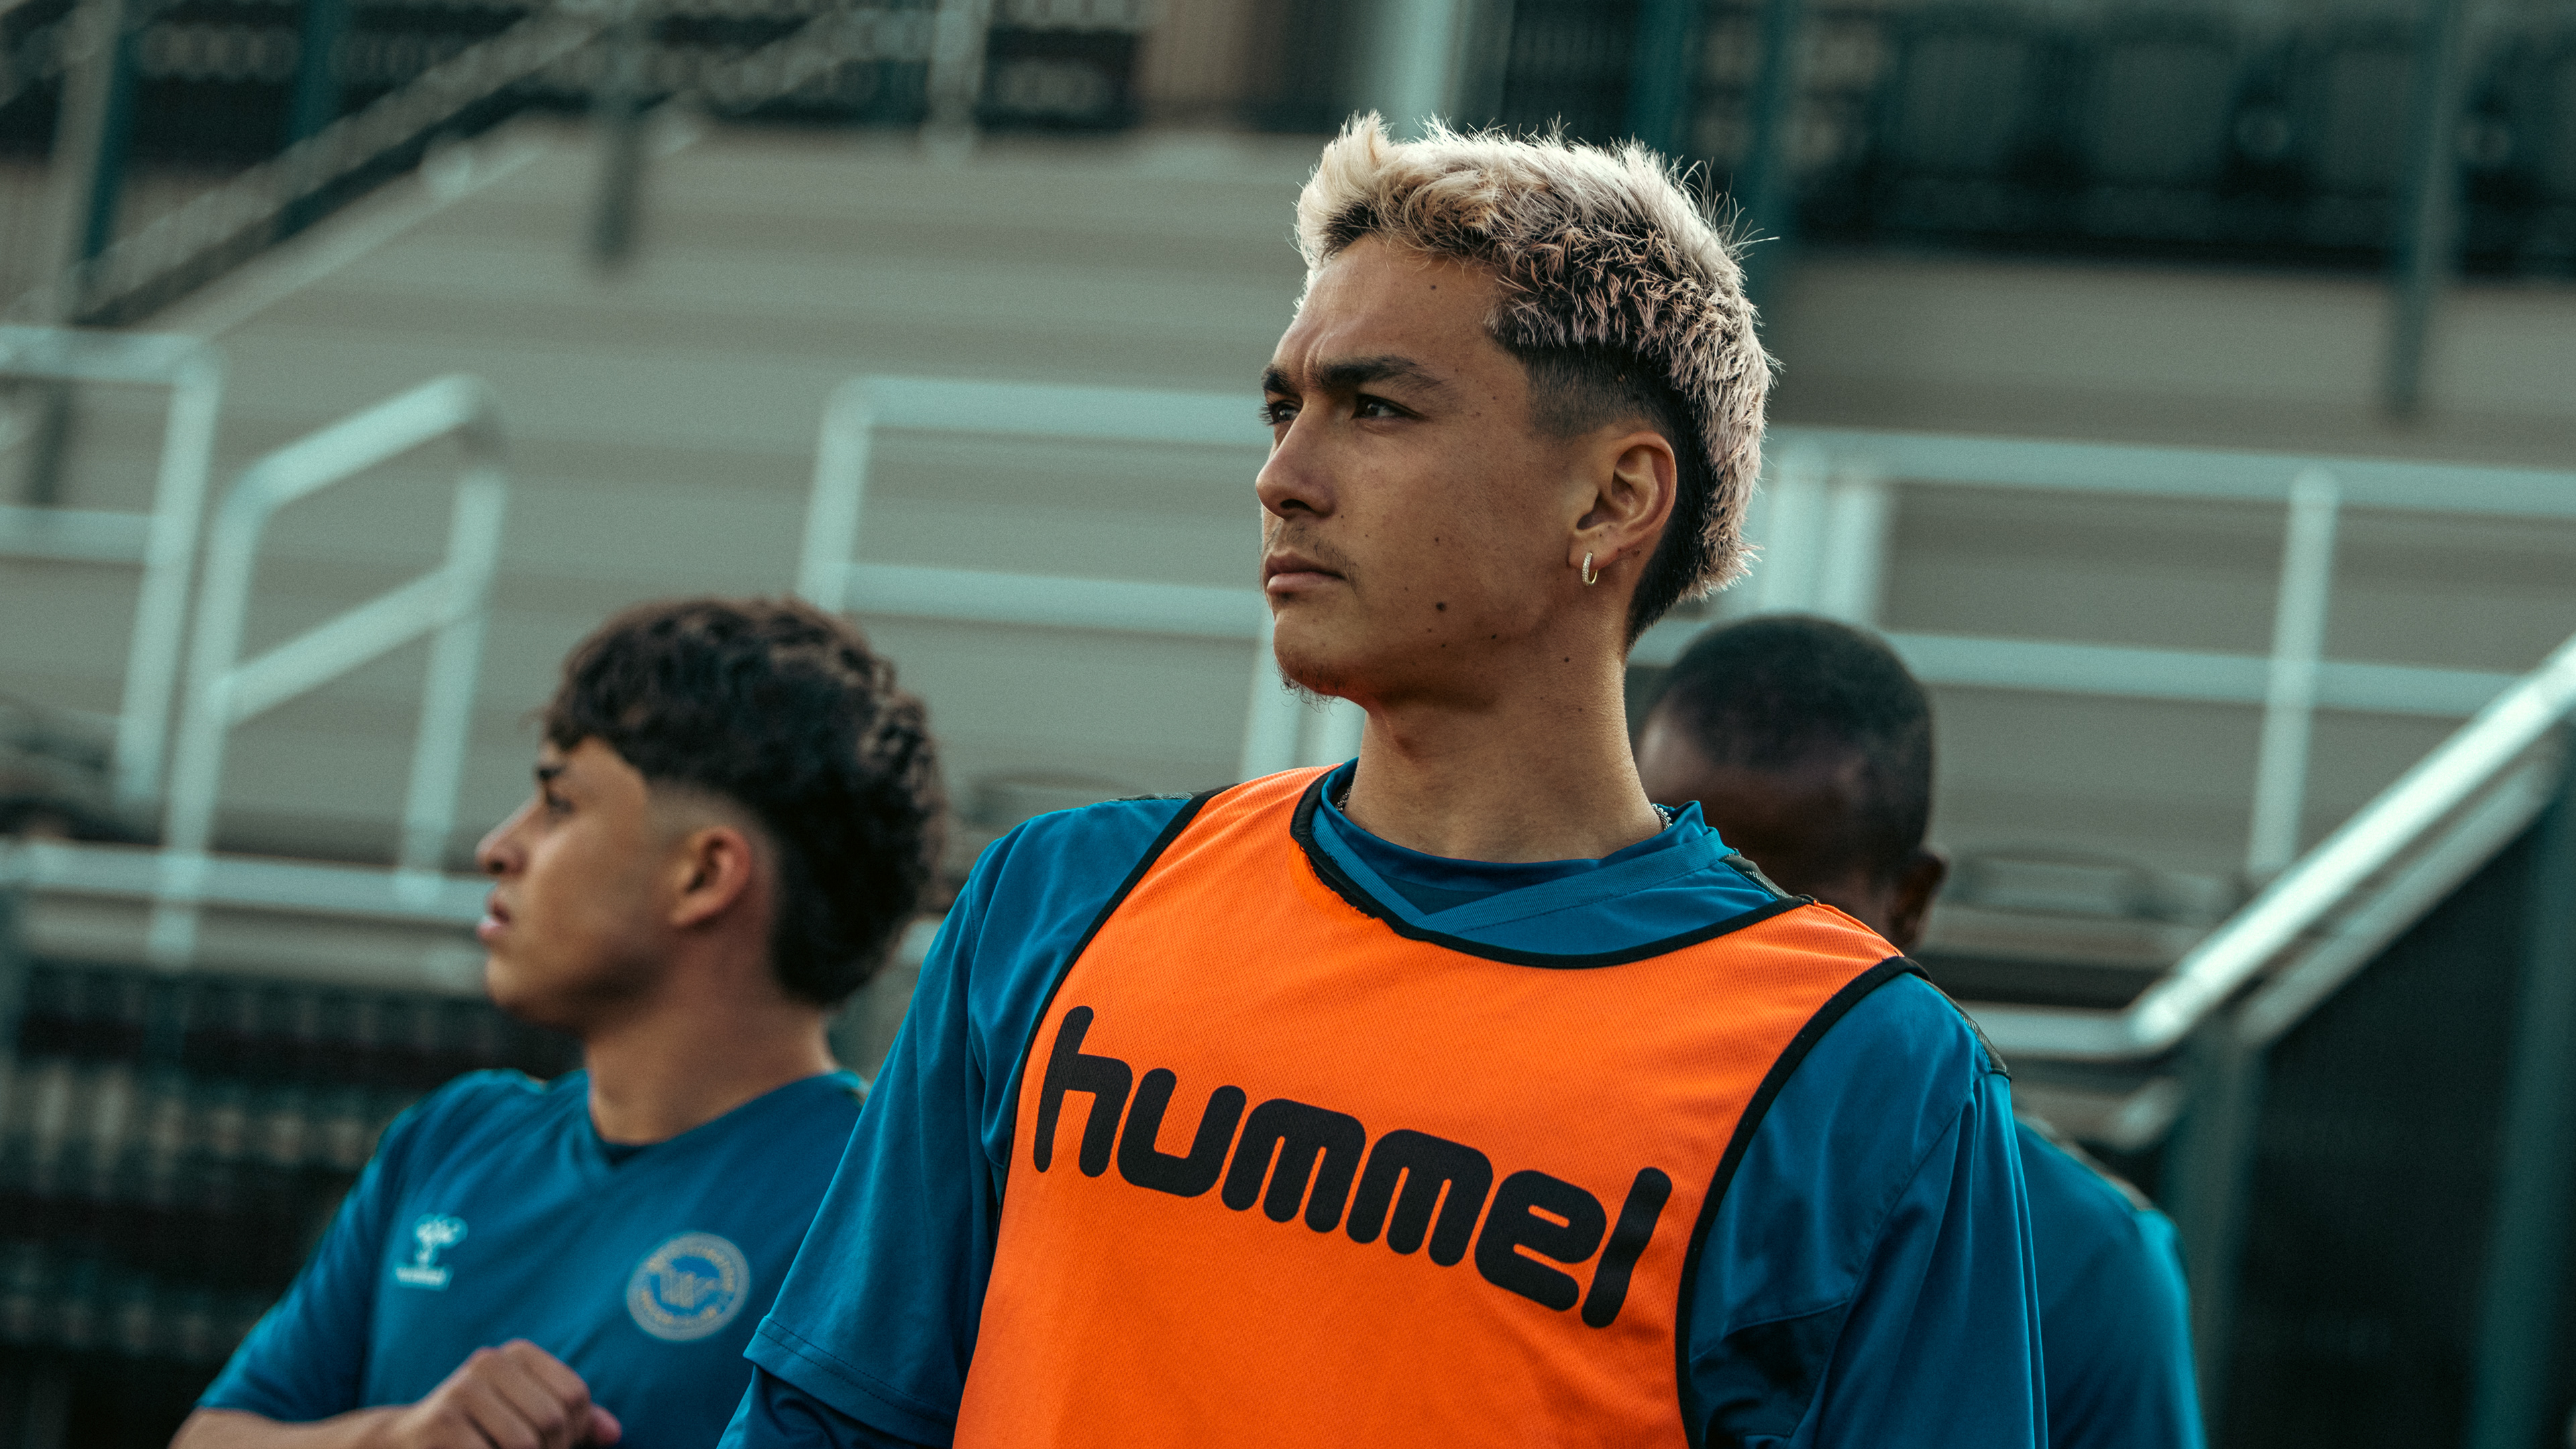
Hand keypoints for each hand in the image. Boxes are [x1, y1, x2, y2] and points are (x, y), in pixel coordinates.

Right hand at [371, 1340, 622, 1448]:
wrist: (405, 1442)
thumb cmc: (478, 1432)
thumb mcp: (525, 1417)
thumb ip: (573, 1422)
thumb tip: (613, 1433)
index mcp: (517, 1355)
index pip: (575, 1395)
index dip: (575, 1432)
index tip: (555, 1446)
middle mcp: (489, 1361)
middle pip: (554, 1420)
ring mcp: (461, 1389)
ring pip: (525, 1445)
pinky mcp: (440, 1423)